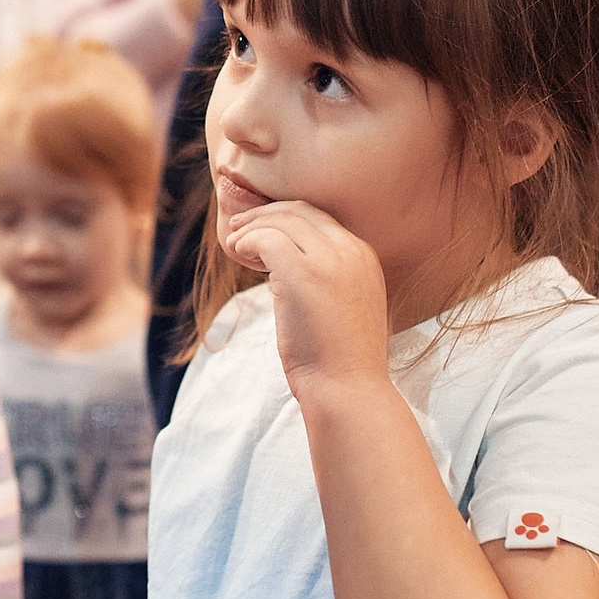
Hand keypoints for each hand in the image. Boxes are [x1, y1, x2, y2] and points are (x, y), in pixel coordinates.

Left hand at [224, 198, 391, 396]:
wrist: (348, 387)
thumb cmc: (340, 358)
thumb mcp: (343, 306)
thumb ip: (325, 279)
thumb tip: (281, 268)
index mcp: (364, 257)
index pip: (320, 217)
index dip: (285, 217)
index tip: (261, 227)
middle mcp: (351, 251)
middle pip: (300, 211)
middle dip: (265, 214)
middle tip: (239, 227)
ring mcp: (329, 260)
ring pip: (281, 220)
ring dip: (251, 227)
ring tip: (235, 244)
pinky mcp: (302, 273)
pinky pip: (266, 239)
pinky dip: (248, 241)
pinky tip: (240, 254)